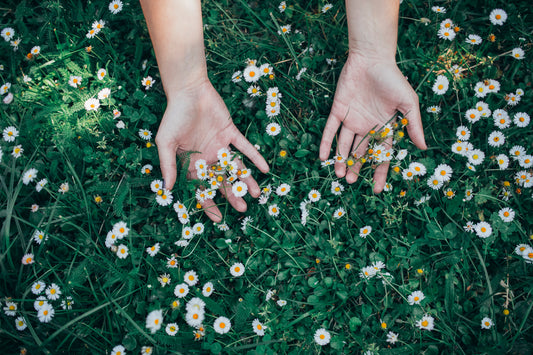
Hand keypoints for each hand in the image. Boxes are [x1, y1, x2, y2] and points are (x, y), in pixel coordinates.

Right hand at [155, 79, 268, 221]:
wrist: (188, 90)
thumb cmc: (174, 116)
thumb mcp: (166, 142)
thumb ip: (169, 165)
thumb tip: (168, 188)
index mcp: (192, 163)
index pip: (202, 188)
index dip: (209, 204)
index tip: (219, 219)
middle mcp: (207, 157)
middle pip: (222, 180)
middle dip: (232, 195)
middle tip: (244, 209)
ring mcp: (220, 145)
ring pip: (235, 167)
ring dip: (246, 179)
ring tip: (257, 193)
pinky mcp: (230, 132)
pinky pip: (245, 147)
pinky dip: (255, 157)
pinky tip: (265, 168)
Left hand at [319, 52, 425, 192]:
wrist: (372, 58)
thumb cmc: (393, 79)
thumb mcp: (408, 103)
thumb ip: (413, 125)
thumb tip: (424, 148)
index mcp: (384, 127)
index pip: (381, 155)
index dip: (378, 172)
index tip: (376, 189)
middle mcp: (367, 127)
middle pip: (360, 153)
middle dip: (355, 168)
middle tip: (350, 181)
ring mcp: (352, 119)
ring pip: (344, 145)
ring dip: (341, 160)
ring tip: (338, 175)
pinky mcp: (338, 110)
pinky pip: (331, 129)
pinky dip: (326, 143)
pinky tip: (323, 157)